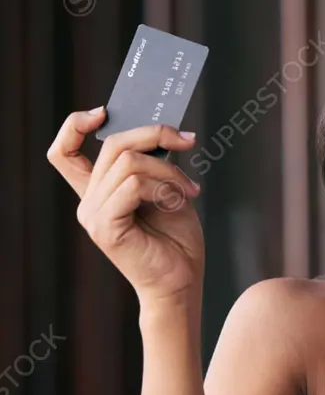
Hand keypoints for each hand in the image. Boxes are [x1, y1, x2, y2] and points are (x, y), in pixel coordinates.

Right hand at [47, 107, 203, 306]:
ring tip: (190, 190)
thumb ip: (154, 164)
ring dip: (168, 170)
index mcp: (98, 192)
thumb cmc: (176, 243)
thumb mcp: (166, 191)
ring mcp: (94, 215)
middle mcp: (89, 202)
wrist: (182, 283)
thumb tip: (162, 132)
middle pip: (113, 145)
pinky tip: (180, 202)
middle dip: (155, 135)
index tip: (104, 111)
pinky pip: (133, 185)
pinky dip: (163, 187)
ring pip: (127, 162)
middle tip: (187, 142)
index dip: (76, 125)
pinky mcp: (106, 228)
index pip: (64, 152)